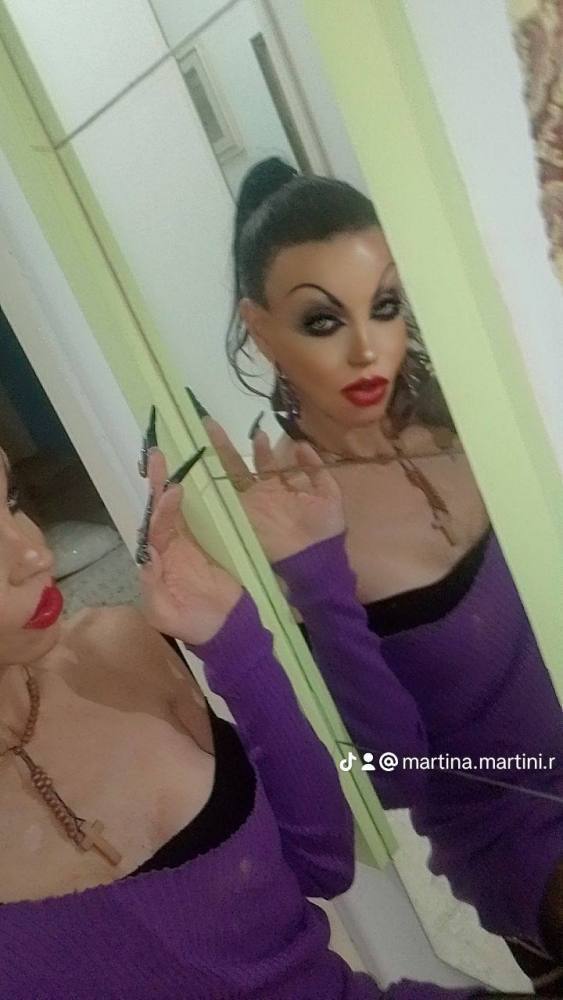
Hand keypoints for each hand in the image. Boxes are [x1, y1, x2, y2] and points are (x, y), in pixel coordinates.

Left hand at [138, 449, 241, 644]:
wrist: (228, 631)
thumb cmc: (194, 625)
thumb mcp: (165, 614)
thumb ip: (153, 587)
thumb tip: (148, 554)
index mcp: (157, 561)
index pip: (155, 530)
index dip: (161, 510)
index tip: (172, 491)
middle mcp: (171, 546)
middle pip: (163, 511)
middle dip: (160, 483)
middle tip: (159, 454)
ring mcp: (192, 542)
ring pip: (182, 508)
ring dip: (178, 482)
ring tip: (177, 457)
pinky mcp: (213, 541)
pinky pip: (204, 515)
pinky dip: (203, 495)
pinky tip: (205, 476)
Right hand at [206, 420, 345, 562]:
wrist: (314, 562)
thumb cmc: (323, 531)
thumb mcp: (328, 495)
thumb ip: (316, 470)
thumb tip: (300, 444)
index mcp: (279, 488)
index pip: (265, 462)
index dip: (260, 448)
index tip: (259, 431)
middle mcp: (258, 495)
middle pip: (238, 466)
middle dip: (224, 446)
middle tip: (209, 423)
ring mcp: (247, 506)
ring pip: (226, 477)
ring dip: (216, 457)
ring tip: (208, 429)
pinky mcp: (239, 519)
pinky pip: (223, 500)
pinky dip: (213, 484)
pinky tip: (205, 463)